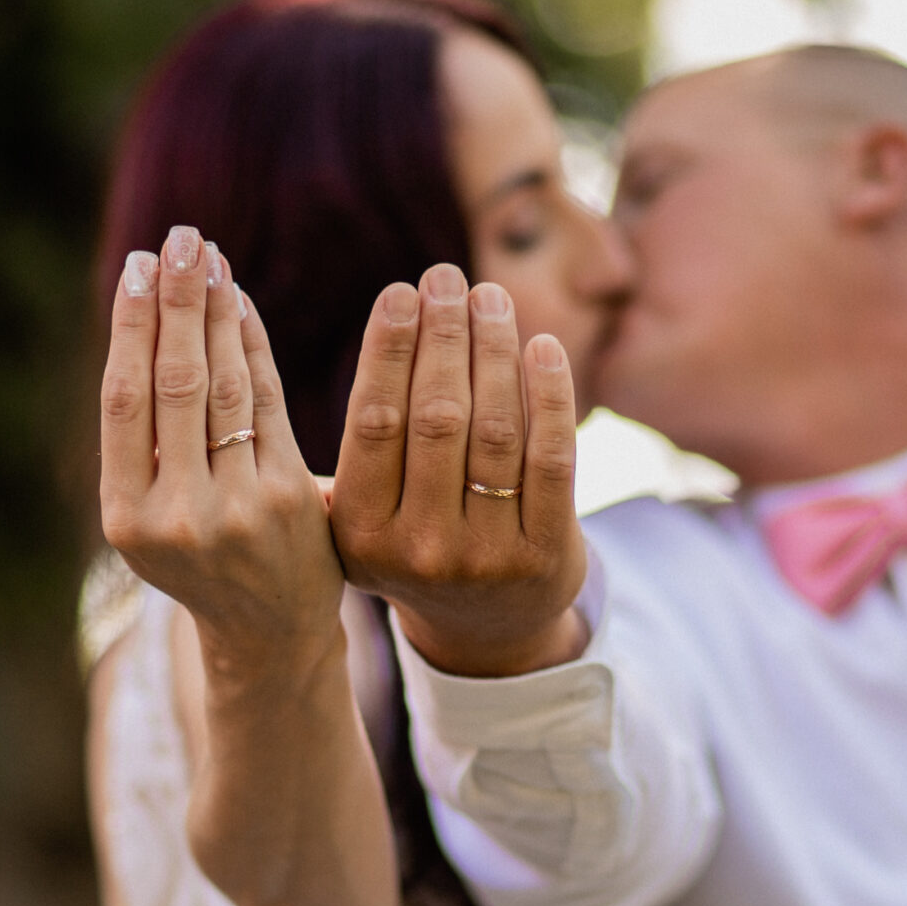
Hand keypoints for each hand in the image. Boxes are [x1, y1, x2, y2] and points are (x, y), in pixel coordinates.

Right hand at [98, 225, 344, 669]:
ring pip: (224, 390)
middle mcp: (176, 513)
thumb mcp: (152, 515)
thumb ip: (143, 441)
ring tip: (208, 259)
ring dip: (217, 315)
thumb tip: (146, 318)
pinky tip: (242, 306)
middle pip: (174, 385)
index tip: (137, 267)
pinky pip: (268, 407)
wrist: (268, 629)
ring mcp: (236, 508)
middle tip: (179, 239)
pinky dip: (253, 350)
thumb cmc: (201, 556)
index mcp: (126, 516)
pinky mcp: (289, 500)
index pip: (125, 401)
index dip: (132, 327)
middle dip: (177, 304)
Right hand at [330, 263, 588, 676]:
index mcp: (359, 531)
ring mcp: (486, 557)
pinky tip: (542, 347)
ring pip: (493, 431)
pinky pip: (550, 459)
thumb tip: (356, 320)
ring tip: (491, 298)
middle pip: (436, 418)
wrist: (486, 628)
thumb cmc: (415, 544)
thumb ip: (359, 443)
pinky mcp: (545, 555)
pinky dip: (549, 396)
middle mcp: (418, 548)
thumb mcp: (365, 513)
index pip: (374, 421)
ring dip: (494, 351)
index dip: (388, 349)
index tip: (400, 291)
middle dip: (443, 336)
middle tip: (447, 277)